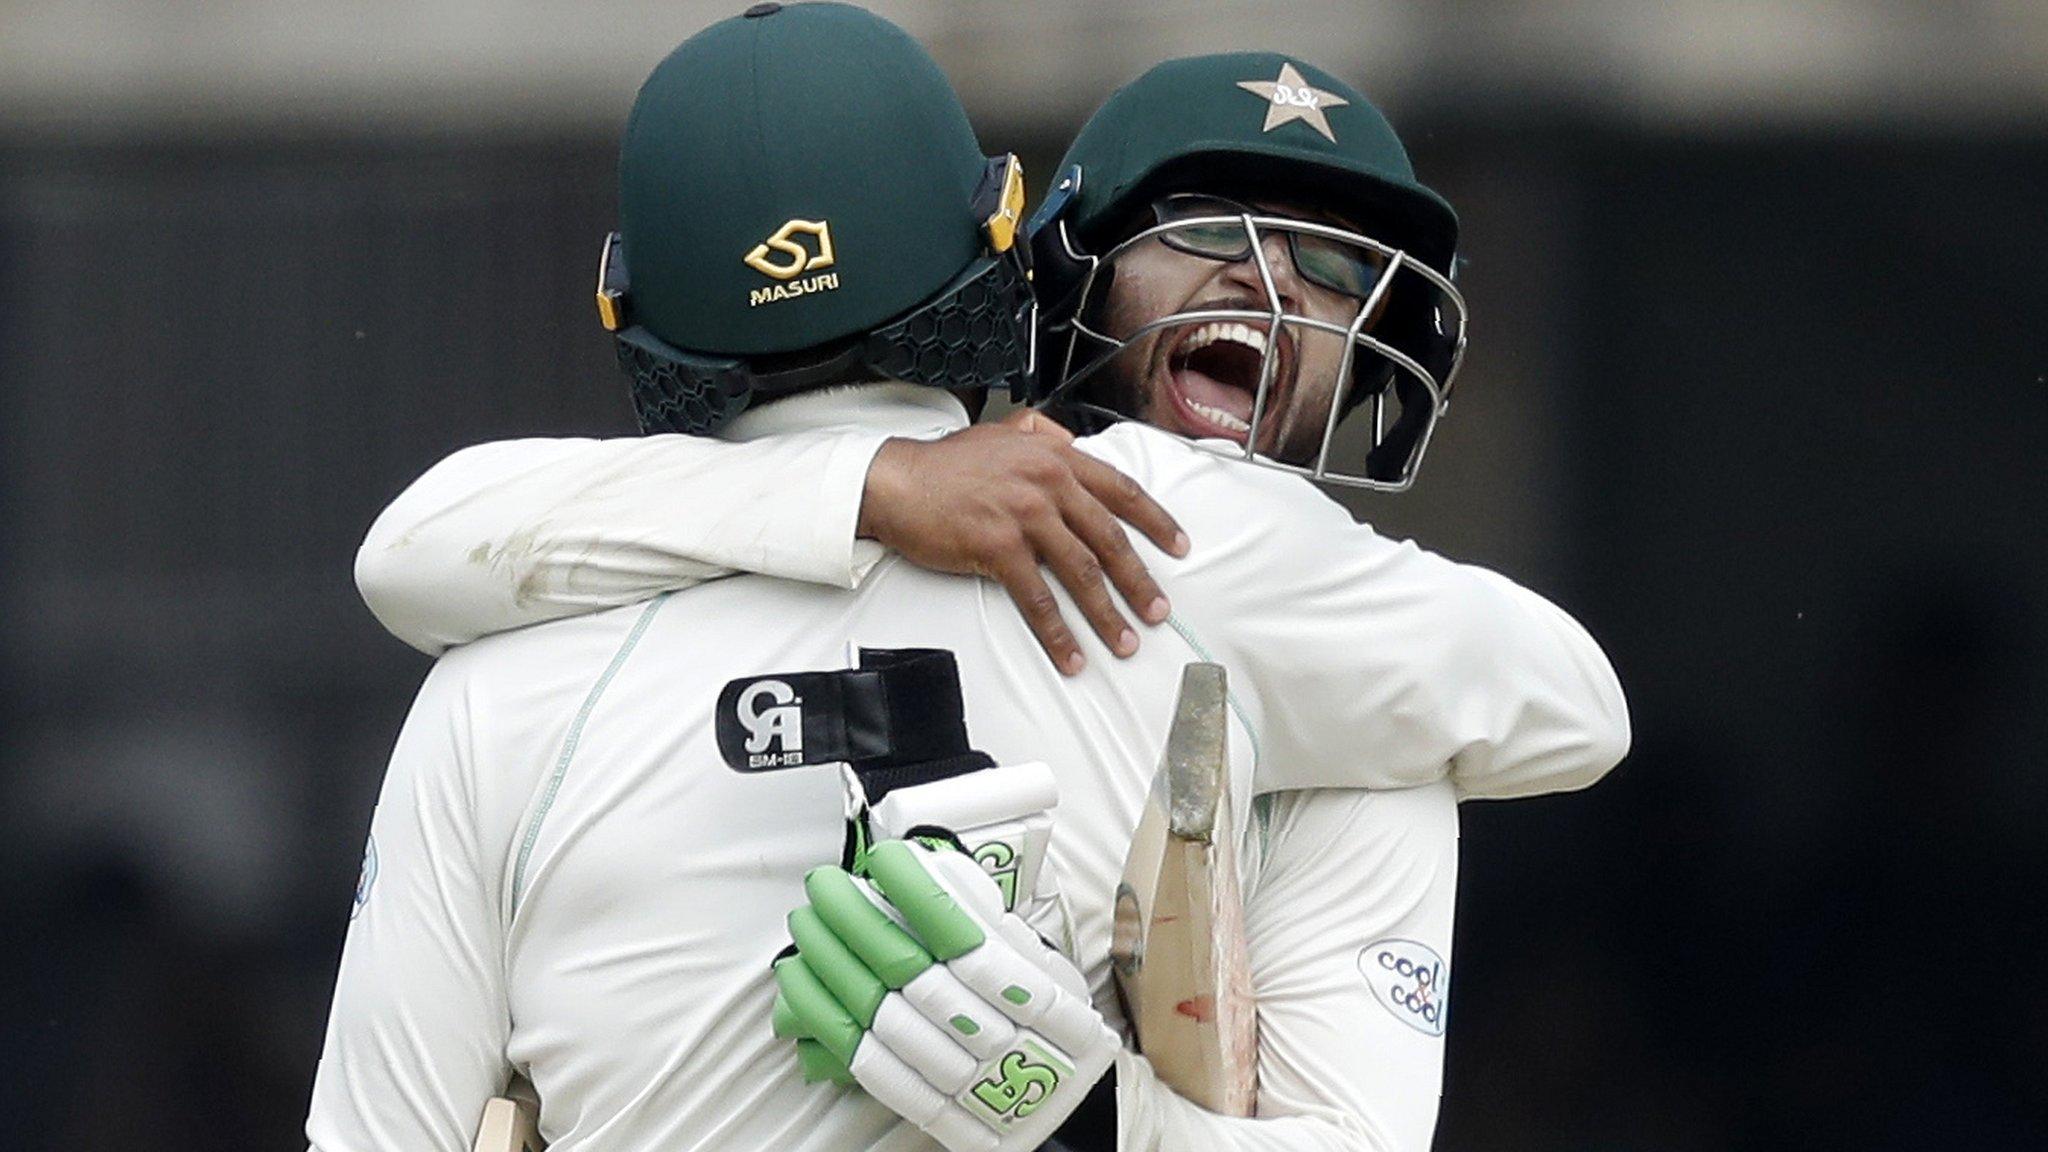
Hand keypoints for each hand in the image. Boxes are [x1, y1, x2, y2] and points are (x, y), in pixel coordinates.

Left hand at [773, 840, 1118, 1151]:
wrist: (1061, 1110)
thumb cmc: (1053, 1028)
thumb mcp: (1049, 968)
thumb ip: (996, 925)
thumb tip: (930, 872)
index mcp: (1039, 993)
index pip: (965, 936)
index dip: (918, 894)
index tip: (885, 859)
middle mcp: (1000, 1038)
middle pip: (911, 972)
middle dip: (855, 920)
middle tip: (825, 885)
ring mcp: (965, 1080)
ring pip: (881, 1015)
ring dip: (831, 962)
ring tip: (806, 922)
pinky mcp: (932, 1110)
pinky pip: (867, 1063)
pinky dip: (826, 1017)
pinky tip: (801, 979)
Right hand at [859, 409, 1190, 675]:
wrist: (897, 481)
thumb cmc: (947, 463)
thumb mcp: (1004, 430)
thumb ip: (1044, 432)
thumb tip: (1074, 442)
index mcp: (1055, 455)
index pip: (1120, 490)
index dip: (1154, 521)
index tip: (1178, 547)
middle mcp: (1047, 483)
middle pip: (1108, 538)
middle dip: (1139, 579)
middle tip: (1158, 611)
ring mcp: (1023, 515)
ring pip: (1080, 571)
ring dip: (1107, 613)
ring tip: (1124, 642)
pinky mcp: (997, 547)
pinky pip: (1038, 598)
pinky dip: (1058, 631)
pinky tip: (1071, 654)